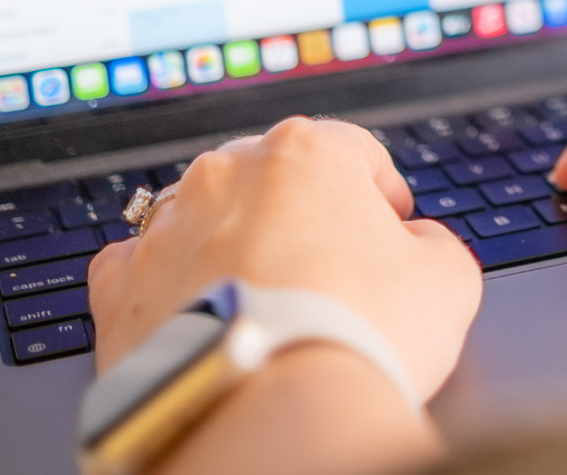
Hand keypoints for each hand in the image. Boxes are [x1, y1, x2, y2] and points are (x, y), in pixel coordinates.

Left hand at [89, 115, 481, 402]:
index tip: (392, 224)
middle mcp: (226, 174)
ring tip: (266, 300)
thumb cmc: (360, 336)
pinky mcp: (120, 288)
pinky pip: (141, 266)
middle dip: (302, 215)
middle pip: (273, 178)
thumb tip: (414, 243)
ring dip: (234, 244)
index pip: (353, 150)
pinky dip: (168, 282)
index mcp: (306, 150)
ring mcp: (165, 228)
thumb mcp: (447, 277)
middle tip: (332, 271)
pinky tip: (200, 311)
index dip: (380, 191)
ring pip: (204, 216)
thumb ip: (431, 241)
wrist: (271, 416)